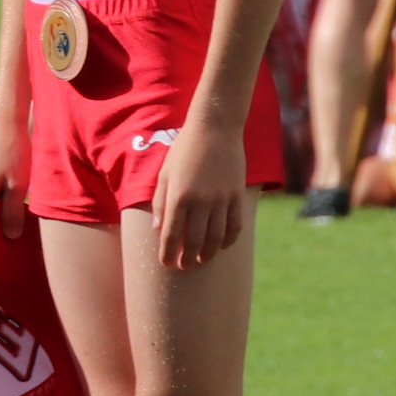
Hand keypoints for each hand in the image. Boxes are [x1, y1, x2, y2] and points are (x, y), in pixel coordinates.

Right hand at [0, 120, 24, 237]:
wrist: (8, 121)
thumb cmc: (15, 152)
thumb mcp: (18, 186)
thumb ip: (13, 213)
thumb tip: (11, 237)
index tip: (12, 249)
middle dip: (1, 230)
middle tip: (22, 238)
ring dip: (3, 215)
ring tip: (24, 222)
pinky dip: (2, 203)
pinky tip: (20, 203)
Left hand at [151, 121, 248, 268]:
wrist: (215, 128)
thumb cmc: (184, 149)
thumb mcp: (165, 173)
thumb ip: (161, 202)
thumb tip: (158, 229)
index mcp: (178, 195)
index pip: (171, 234)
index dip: (168, 253)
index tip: (166, 264)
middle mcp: (200, 201)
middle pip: (194, 241)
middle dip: (187, 258)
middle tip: (183, 267)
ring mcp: (221, 199)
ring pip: (216, 237)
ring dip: (208, 253)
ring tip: (201, 260)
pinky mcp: (236, 195)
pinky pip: (235, 225)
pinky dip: (229, 240)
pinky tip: (222, 246)